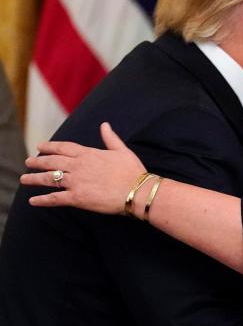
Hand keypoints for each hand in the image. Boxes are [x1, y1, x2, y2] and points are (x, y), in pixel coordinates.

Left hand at [21, 122, 145, 214]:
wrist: (136, 190)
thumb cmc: (132, 171)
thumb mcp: (122, 150)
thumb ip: (110, 138)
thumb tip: (104, 125)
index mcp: (89, 154)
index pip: (64, 147)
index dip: (50, 146)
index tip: (40, 146)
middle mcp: (79, 166)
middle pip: (52, 162)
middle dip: (38, 161)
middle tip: (28, 162)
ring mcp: (76, 182)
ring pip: (49, 179)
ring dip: (34, 179)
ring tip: (24, 179)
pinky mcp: (77, 198)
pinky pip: (55, 198)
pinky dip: (42, 200)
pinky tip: (33, 201)